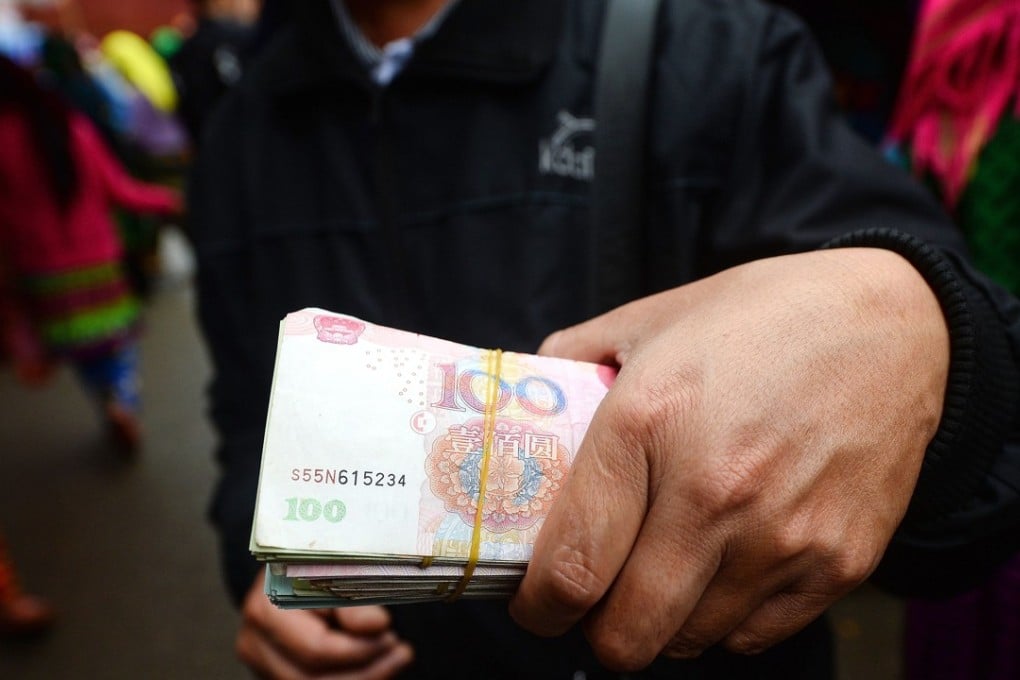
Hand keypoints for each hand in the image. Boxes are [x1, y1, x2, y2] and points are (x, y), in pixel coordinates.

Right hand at [236, 570, 412, 678]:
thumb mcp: (335, 569)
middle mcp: (256, 641)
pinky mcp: (276, 673)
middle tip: (400, 651)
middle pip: (313, 677)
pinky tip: (377, 666)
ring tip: (394, 658)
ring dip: (363, 677)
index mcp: (266, 609)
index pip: (316, 647)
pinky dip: (353, 678)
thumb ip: (353, 598)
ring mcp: (263, 663)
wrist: (289, 568)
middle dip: (366, 669)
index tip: (390, 633)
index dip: (359, 648)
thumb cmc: (314, 563)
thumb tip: (376, 626)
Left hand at [510, 248, 948, 669]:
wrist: (891, 324)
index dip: (537, 607)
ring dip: (661, 621)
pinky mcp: (838, 562)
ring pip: (688, 642)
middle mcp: (715, 491)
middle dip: (595, 630)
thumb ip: (570, 362)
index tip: (535, 604)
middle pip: (626, 635)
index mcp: (647, 423)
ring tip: (663, 571)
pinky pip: (754, 637)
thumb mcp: (649, 319)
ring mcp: (783, 536)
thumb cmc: (759, 319)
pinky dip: (722, 619)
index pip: (570, 567)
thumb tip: (520, 406)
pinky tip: (721, 568)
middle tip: (595, 596)